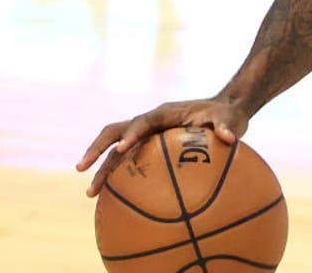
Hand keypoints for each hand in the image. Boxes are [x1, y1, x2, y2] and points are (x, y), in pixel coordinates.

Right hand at [76, 98, 249, 196]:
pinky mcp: (149, 147)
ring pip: (116, 150)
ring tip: (91, 194)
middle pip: (115, 132)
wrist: (224, 112)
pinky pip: (128, 162)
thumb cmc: (226, 115)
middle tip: (81, 168)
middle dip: (97, 148)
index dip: (132, 133)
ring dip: (101, 169)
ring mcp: (147, 135)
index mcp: (165, 113)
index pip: (143, 121)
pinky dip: (117, 177)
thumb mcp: (230, 118)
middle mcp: (150, 122)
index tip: (123, 149)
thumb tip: (229, 137)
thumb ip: (226, 126)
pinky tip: (111, 200)